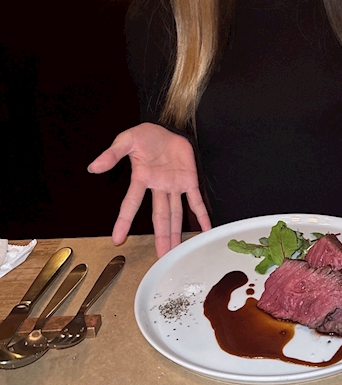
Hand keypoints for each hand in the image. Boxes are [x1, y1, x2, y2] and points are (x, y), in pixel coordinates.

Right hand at [88, 123, 211, 257]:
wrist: (167, 128)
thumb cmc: (145, 136)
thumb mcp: (127, 141)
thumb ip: (112, 154)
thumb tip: (93, 167)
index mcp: (141, 178)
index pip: (131, 204)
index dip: (124, 221)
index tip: (117, 239)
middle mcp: (158, 187)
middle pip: (160, 216)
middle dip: (160, 236)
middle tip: (161, 256)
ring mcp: (174, 185)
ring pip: (176, 213)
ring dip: (176, 232)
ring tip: (175, 251)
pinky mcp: (189, 180)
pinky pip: (195, 200)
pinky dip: (201, 214)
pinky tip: (205, 228)